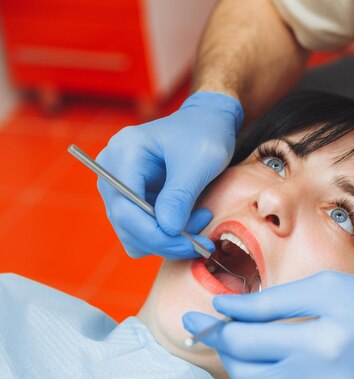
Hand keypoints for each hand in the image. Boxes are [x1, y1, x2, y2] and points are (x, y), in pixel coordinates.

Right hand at [96, 92, 242, 258]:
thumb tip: (167, 230)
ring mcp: (117, 188)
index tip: (192, 243)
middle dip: (167, 239)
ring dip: (168, 240)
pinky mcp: (129, 200)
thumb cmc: (204, 135)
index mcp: (123, 153)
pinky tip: (188, 222)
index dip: (156, 234)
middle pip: (127, 225)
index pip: (126, 208)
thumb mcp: (199, 163)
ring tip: (200, 220)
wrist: (206, 124)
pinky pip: (140, 232)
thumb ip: (180, 195)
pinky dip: (165, 237)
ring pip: (133, 235)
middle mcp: (111, 171)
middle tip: (203, 238)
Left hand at [183, 271, 353, 378]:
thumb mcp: (325, 288)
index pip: (245, 341)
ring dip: (245, 366)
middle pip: (245, 371)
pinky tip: (274, 361)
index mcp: (318, 344)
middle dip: (225, 348)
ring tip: (245, 341)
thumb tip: (226, 307)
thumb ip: (271, 301)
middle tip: (217, 328)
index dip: (215, 328)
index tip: (195, 318)